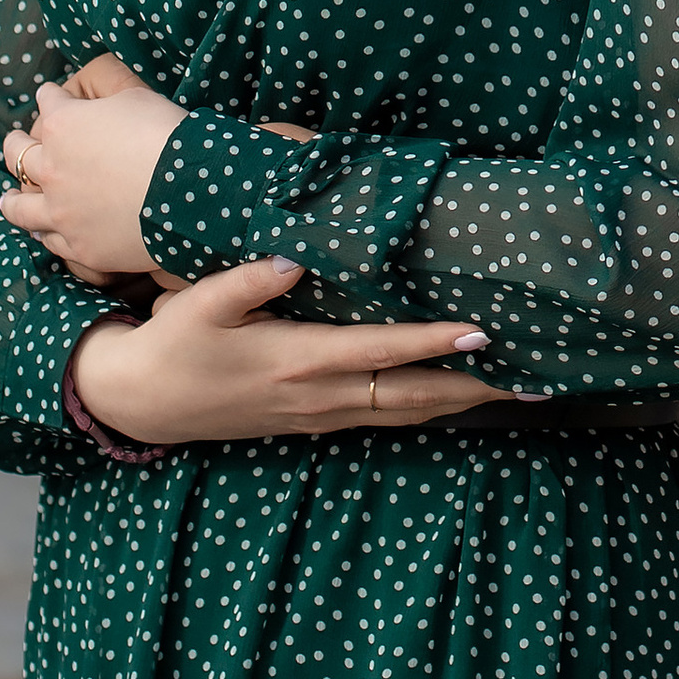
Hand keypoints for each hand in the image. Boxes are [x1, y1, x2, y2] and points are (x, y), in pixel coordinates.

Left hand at [0, 72, 187, 276]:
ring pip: (19, 207)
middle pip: (19, 154)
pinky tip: (41, 229)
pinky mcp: (79, 246)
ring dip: (12, 198)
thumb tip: (97, 106)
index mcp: (63, 125)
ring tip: (8, 196)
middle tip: (15, 141)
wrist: (188, 191)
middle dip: (15, 144)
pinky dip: (44, 232)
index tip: (53, 96)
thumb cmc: (165, 135)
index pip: (48, 102)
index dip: (52, 97)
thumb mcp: (136, 98)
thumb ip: (105, 101)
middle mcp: (51, 169)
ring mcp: (61, 212)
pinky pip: (49, 240)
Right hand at [70, 261, 518, 446]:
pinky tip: (457, 397)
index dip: (433, 343)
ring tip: (515, 388)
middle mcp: (319, 396)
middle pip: (413, 396)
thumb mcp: (200, 303)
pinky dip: (429, 407)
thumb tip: (293, 257)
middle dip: (475, 388)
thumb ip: (248, 280)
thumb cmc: (174, 343)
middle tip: (535, 379)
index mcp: (298, 361)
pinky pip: (386, 417)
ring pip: (406, 412)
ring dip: (461, 402)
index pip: (382, 351)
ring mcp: (320, 415)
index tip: (482, 333)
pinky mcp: (316, 421)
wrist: (143, 403)